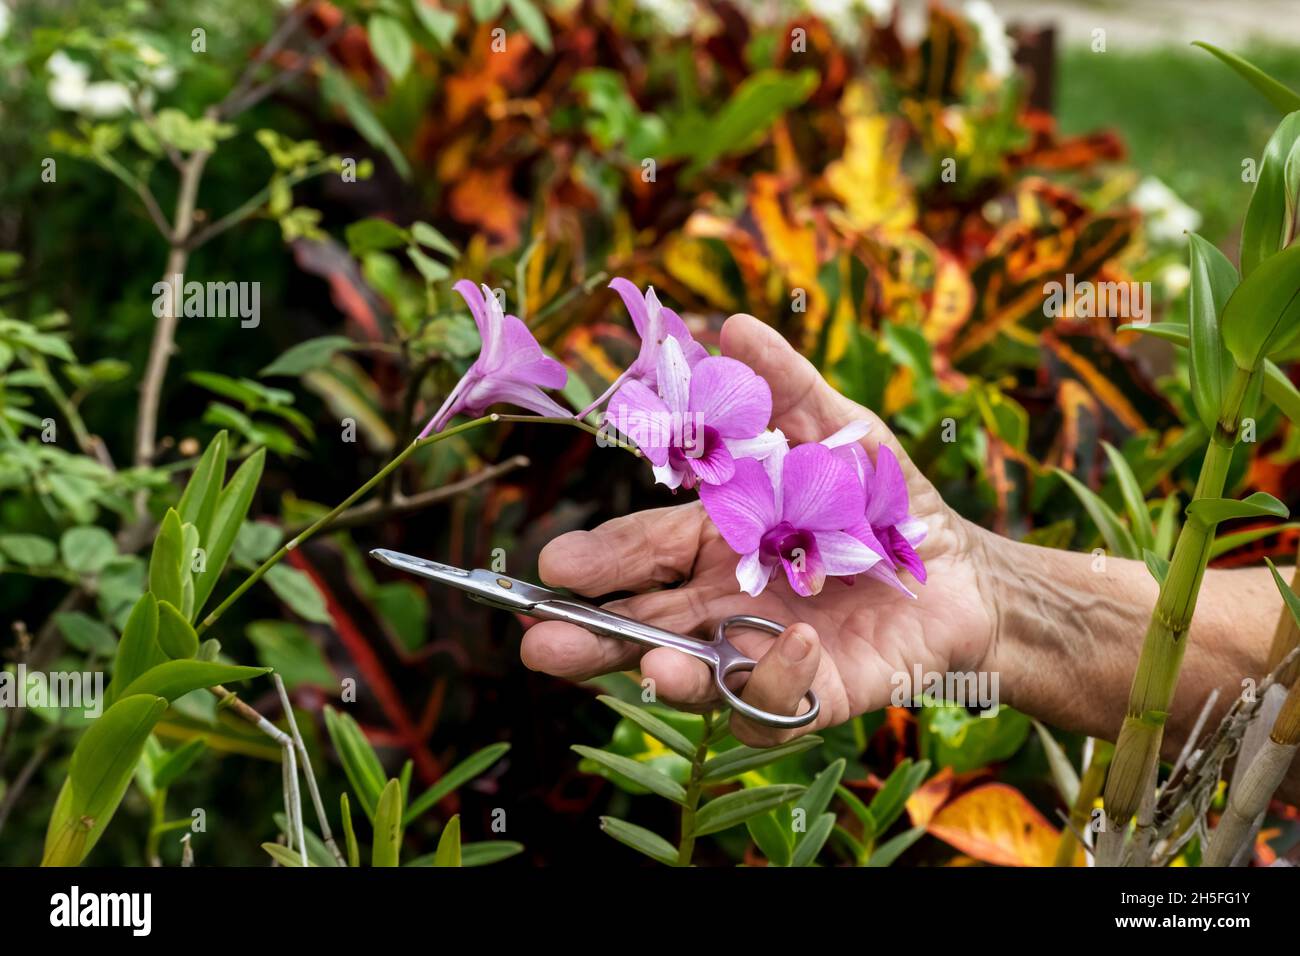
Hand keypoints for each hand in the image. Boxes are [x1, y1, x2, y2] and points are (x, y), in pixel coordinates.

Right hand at [521, 314, 998, 745]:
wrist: (963, 573)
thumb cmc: (882, 500)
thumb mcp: (838, 431)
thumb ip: (786, 386)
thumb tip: (733, 326)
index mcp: (713, 541)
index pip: (640, 553)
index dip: (599, 561)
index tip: (554, 568)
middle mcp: (723, 602)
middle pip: (646, 623)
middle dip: (592, 636)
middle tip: (542, 644)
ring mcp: (763, 651)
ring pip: (697, 673)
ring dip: (666, 674)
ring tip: (650, 667)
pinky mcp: (817, 693)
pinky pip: (783, 700)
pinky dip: (779, 678)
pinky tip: (795, 642)